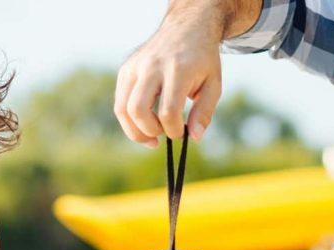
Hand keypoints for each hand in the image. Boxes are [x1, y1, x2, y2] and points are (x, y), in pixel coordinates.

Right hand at [115, 9, 224, 146]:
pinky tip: (144, 123)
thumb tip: (194, 138)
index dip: (174, 130)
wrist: (187, 27)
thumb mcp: (213, 84)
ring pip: (122, 108)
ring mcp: (135, 66)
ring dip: (134, 131)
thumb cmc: (202, 59)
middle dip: (149, 132)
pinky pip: (120, 102)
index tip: (182, 133)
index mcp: (178, 69)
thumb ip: (204, 112)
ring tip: (150, 138)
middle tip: (162, 137)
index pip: (168, 111)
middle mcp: (152, 66)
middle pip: (138, 110)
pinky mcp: (126, 68)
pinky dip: (129, 119)